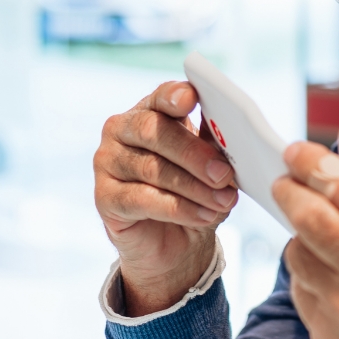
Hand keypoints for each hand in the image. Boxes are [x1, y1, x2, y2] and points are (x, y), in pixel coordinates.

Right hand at [94, 81, 238, 315]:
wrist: (178, 242)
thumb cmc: (196, 192)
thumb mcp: (212, 166)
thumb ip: (216, 145)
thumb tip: (234, 135)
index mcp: (152, 111)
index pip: (161, 97)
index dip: (174, 96)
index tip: (191, 98)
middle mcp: (122, 131)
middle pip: (154, 131)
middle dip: (194, 154)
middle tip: (225, 174)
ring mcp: (108, 162)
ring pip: (151, 169)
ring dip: (194, 188)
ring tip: (223, 202)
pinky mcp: (104, 197)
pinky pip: (142, 200)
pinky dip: (179, 209)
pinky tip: (204, 216)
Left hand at [273, 129, 338, 338]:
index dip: (316, 164)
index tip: (298, 151)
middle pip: (312, 219)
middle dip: (291, 190)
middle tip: (284, 178)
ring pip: (297, 252)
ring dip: (299, 232)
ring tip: (316, 228)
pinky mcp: (325, 332)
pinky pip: (299, 284)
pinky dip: (307, 269)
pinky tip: (329, 268)